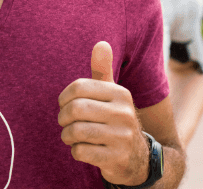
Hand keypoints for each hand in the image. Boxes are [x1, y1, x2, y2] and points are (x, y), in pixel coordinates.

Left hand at [58, 41, 149, 185]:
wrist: (139, 158)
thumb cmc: (115, 118)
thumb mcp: (112, 94)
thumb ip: (103, 70)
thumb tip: (101, 43)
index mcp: (120, 93)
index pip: (79, 87)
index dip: (64, 97)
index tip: (64, 105)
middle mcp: (124, 113)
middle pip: (75, 109)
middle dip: (63, 118)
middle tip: (65, 122)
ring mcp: (122, 137)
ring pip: (75, 131)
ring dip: (67, 135)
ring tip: (70, 136)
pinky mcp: (117, 159)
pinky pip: (81, 151)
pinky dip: (75, 151)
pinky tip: (83, 149)